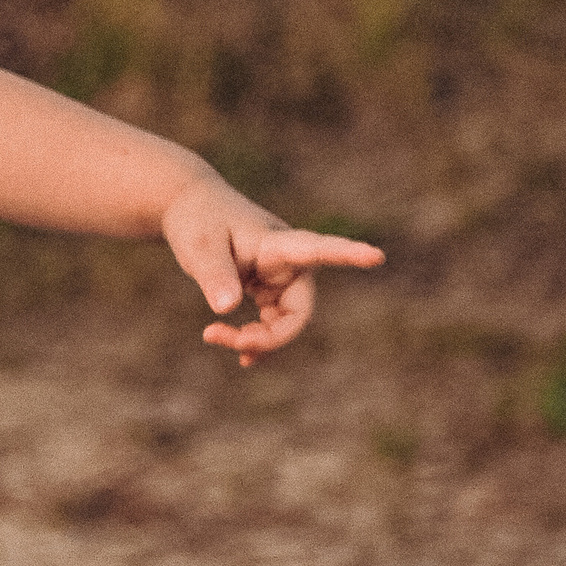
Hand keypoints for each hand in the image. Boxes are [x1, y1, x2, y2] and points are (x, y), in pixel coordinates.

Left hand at [160, 178, 383, 363]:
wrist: (189, 206)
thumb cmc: (198, 219)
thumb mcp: (200, 246)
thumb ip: (214, 276)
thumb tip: (226, 310)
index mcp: (278, 242)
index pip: (318, 249)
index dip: (348, 254)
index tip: (376, 256)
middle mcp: (287, 261)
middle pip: (299, 309)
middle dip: (273, 336)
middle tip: (237, 343)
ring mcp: (279, 276)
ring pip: (285, 321)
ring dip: (258, 339)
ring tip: (213, 335)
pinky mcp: (266, 287)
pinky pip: (271, 322)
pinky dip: (256, 339)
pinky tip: (245, 359)